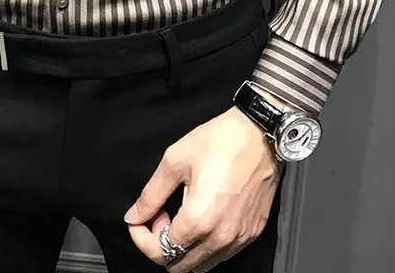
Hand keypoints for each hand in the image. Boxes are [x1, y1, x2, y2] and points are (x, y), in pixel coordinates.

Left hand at [123, 107, 283, 271]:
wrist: (260, 134)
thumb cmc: (220, 141)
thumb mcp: (175, 161)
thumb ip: (151, 195)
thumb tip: (133, 216)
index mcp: (199, 221)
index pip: (160, 252)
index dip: (142, 238)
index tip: (140, 220)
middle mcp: (220, 238)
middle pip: (179, 265)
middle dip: (162, 244)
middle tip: (163, 214)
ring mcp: (239, 239)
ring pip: (202, 264)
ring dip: (185, 247)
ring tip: (184, 215)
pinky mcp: (252, 233)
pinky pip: (223, 254)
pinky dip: (207, 245)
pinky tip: (205, 216)